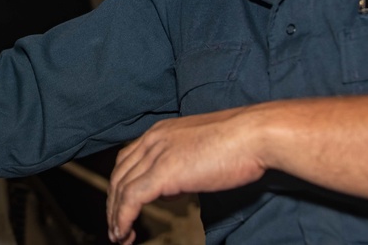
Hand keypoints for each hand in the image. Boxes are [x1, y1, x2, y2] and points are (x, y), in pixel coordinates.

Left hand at [106, 108, 265, 243]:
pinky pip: (132, 199)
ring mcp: (157, 155)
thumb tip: (175, 185)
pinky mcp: (164, 172)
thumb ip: (183, 163)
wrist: (254, 134)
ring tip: (119, 236)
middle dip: (113, 203)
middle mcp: (153, 140)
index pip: (128, 159)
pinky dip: (123, 218)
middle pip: (119, 174)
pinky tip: (124, 232)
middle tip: (116, 225)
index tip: (122, 206)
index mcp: (161, 132)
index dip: (121, 185)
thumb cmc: (240, 142)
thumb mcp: (201, 149)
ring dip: (115, 216)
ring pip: (121, 188)